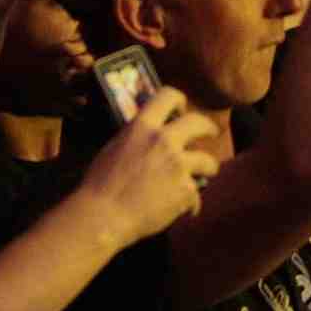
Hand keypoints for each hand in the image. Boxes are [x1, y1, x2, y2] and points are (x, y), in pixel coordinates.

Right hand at [75, 85, 221, 239]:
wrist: (104, 215)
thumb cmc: (100, 184)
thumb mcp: (114, 148)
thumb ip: (135, 137)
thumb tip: (147, 137)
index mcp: (142, 126)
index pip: (168, 95)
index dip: (179, 101)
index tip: (182, 110)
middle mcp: (164, 140)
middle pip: (199, 122)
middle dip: (208, 128)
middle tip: (210, 134)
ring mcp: (178, 165)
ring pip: (209, 161)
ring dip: (208, 168)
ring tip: (205, 175)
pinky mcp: (186, 190)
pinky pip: (197, 194)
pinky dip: (190, 203)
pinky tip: (183, 211)